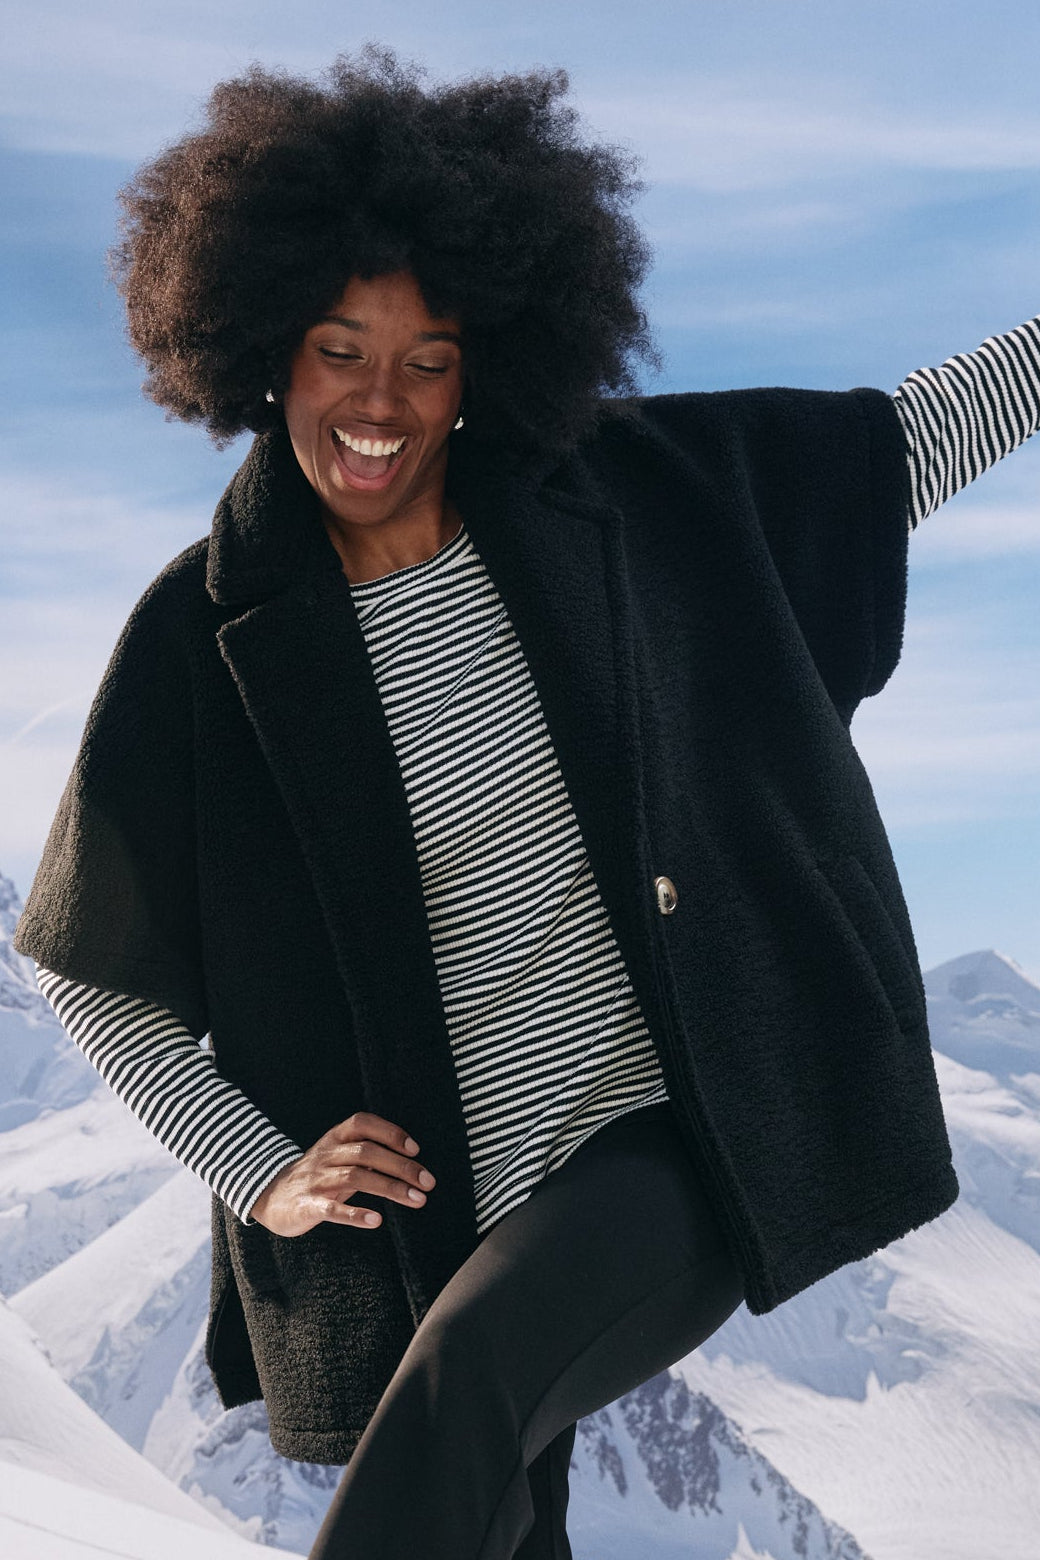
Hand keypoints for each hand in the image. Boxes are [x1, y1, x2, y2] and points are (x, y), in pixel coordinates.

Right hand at [248, 1111, 435, 1235]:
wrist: (270, 1196)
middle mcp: (325, 1155)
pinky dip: (354, 1214)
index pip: (363, 1123)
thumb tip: (409, 1157)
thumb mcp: (339, 1156)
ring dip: (390, 1188)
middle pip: (367, 1152)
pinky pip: (331, 1209)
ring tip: (417, 1200)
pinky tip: (376, 1220)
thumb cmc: (317, 1175)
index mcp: (334, 1138)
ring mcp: (315, 1180)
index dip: (390, 1132)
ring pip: (355, 1177)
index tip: (415, 1149)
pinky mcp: (307, 1206)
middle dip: (401, 1166)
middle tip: (428, 1182)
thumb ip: (367, 1153)